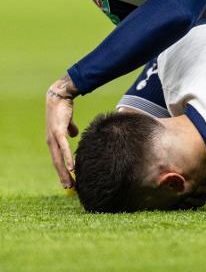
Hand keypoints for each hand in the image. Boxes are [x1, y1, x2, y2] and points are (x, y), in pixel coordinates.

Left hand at [45, 74, 78, 188]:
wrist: (59, 96)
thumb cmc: (63, 108)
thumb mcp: (67, 122)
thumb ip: (71, 129)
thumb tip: (75, 135)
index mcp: (53, 140)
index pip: (57, 159)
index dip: (62, 170)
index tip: (68, 180)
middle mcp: (51, 141)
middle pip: (57, 163)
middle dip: (63, 176)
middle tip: (70, 188)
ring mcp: (53, 137)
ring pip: (59, 159)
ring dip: (64, 172)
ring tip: (70, 183)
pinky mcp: (58, 132)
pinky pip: (64, 148)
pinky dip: (67, 158)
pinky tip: (72, 167)